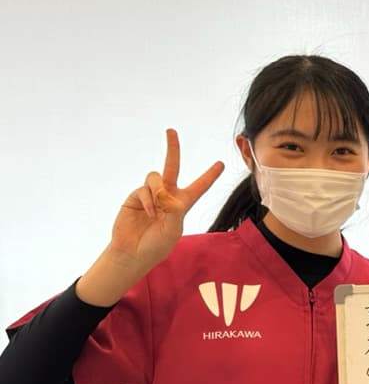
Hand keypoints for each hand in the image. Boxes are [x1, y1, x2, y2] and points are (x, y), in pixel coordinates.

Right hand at [109, 129, 223, 268]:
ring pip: (156, 177)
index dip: (210, 175)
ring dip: (158, 190)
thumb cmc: (156, 245)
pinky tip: (148, 213)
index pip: (199, 187)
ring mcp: (150, 195)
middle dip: (172, 148)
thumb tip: (165, 193)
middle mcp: (167, 196)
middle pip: (172, 167)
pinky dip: (148, 200)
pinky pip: (144, 189)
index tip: (221, 164)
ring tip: (157, 208)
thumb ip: (173, 209)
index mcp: (183, 204)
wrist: (133, 253)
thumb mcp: (173, 229)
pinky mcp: (136, 196)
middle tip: (171, 130)